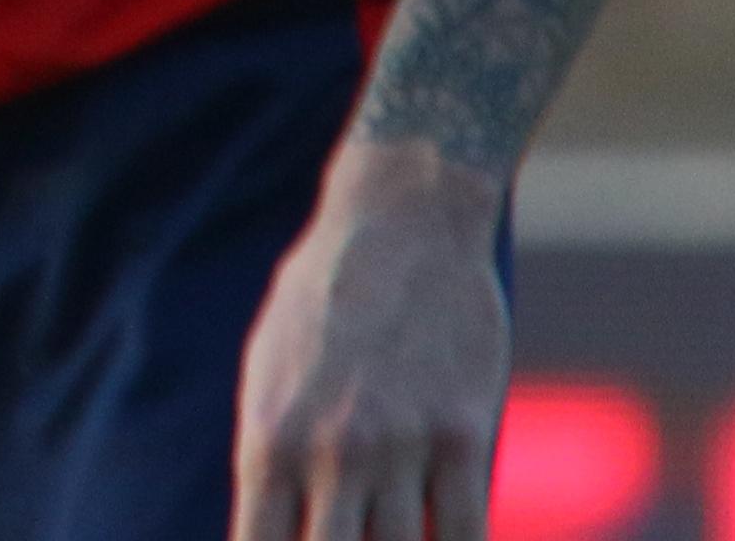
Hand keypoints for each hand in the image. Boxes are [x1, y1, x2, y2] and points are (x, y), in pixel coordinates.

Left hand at [233, 145, 507, 540]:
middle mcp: (330, 451)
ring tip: (383, 537)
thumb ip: (270, 454)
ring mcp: (401, 447)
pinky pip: (465, 533)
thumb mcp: (268, 370)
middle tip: (345, 539)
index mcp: (269, 435)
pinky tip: (445, 540)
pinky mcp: (464, 436)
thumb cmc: (323, 299)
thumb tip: (269, 524)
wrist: (401, 225)